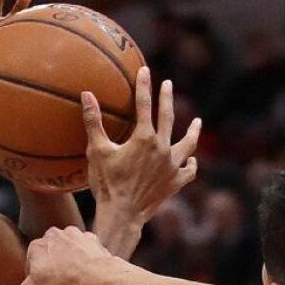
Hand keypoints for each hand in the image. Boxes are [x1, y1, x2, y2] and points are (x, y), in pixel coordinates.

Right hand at [0, 226, 116, 284]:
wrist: (97, 276)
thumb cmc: (63, 283)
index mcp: (36, 245)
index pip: (31, 262)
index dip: (37, 277)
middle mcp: (53, 234)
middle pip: (49, 254)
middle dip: (52, 266)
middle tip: (60, 284)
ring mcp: (73, 234)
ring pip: (66, 249)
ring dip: (68, 260)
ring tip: (73, 278)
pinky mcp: (90, 238)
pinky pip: (84, 248)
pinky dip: (85, 257)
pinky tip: (87, 270)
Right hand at [84, 66, 200, 225]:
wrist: (123, 214)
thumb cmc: (107, 183)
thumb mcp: (97, 151)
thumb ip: (94, 121)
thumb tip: (86, 94)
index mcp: (145, 138)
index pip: (144, 105)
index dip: (144, 86)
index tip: (145, 70)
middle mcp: (163, 149)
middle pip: (168, 117)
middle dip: (167, 98)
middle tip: (168, 85)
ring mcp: (172, 166)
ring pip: (188, 144)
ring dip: (192, 132)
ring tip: (197, 122)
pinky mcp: (175, 183)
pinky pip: (188, 171)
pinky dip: (191, 164)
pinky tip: (191, 160)